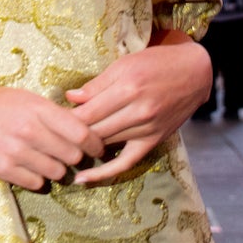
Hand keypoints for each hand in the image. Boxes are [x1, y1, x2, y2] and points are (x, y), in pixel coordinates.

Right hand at [0, 81, 103, 191]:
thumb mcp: (28, 98)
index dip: (95, 143)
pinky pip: (37, 183)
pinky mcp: (4, 169)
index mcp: (39, 108)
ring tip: (45, 159)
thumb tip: (85, 129)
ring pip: (57, 172)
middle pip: (73, 156)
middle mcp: (30, 130)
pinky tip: (28, 166)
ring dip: (56, 169)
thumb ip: (55, 114)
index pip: (82, 133)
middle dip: (75, 157)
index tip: (96, 148)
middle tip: (68, 154)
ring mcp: (16, 152)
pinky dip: (37, 178)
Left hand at [64, 41, 212, 184]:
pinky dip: (104, 173)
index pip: (87, 112)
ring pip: (106, 144)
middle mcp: (138, 110)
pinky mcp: (153, 141)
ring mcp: (147, 128)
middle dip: (70, 135)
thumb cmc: (155, 63)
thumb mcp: (124, 65)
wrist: (193, 73)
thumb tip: (69, 98)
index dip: (64, 120)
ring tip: (59, 151)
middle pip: (94, 130)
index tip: (48, 123)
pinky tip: (82, 179)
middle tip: (50, 138)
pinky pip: (126, 162)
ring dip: (82, 148)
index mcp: (127, 87)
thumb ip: (96, 85)